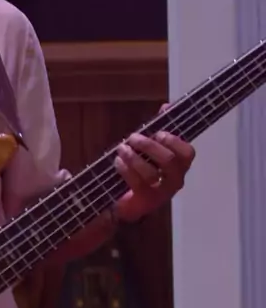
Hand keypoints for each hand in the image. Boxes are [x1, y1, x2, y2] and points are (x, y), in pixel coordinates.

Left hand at [114, 108, 194, 222]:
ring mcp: (162, 192)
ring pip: (151, 173)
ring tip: (122, 148)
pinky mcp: (146, 200)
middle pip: (169, 160)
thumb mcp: (153, 147)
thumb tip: (166, 106)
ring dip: (134, 158)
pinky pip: (137, 183)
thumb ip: (161, 126)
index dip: (174, 141)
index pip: (188, 153)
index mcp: (180, 165)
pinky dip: (125, 169)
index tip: (158, 133)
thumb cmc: (145, 169)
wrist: (131, 202)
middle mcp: (175, 179)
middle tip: (133, 137)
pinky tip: (118, 161)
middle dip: (149, 145)